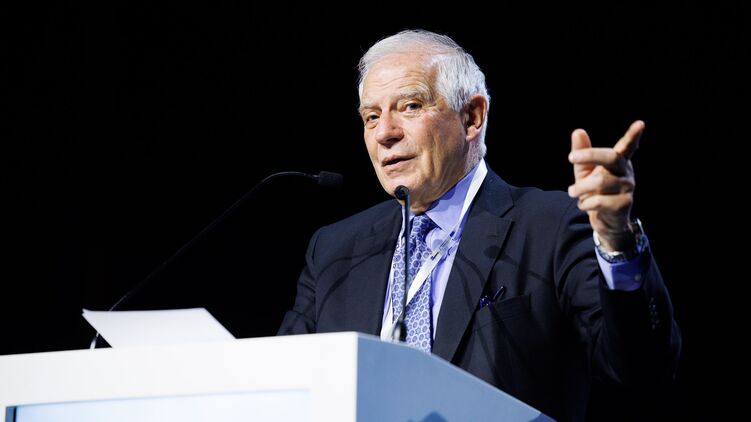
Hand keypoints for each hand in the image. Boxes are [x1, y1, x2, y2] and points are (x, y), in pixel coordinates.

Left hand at [568, 120, 643, 251]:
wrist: (604, 221)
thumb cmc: (595, 192)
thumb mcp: (585, 172)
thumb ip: (581, 153)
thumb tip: (578, 131)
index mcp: (618, 162)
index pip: (627, 146)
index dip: (633, 136)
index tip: (640, 124)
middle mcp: (626, 173)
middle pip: (611, 158)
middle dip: (590, 155)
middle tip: (571, 157)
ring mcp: (627, 189)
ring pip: (600, 182)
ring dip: (580, 188)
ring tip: (572, 192)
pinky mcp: (623, 204)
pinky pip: (599, 201)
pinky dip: (585, 203)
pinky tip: (584, 205)